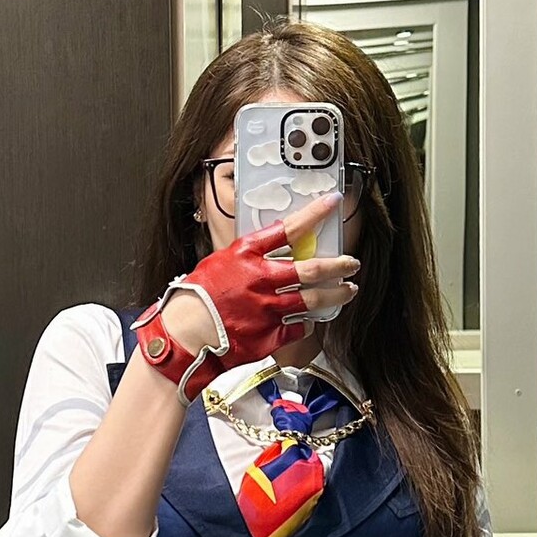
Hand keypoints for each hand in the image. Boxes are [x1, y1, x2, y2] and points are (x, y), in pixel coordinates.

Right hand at [161, 191, 358, 366]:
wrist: (186, 333)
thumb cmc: (198, 296)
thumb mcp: (221, 262)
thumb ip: (250, 256)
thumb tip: (272, 251)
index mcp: (247, 255)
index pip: (288, 228)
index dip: (314, 214)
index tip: (333, 202)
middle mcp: (262, 280)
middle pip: (311, 269)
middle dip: (337, 264)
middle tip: (351, 262)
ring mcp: (269, 309)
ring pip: (313, 300)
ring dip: (336, 294)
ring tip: (348, 290)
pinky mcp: (270, 334)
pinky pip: (299, 327)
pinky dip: (307, 323)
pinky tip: (311, 319)